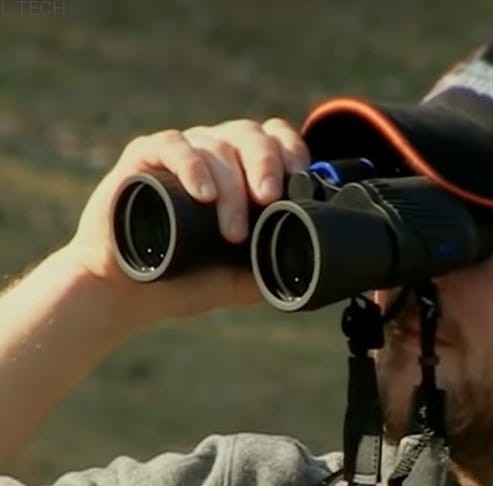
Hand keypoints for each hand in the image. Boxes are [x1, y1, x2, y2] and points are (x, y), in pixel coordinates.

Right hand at [66, 117, 309, 322]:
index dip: (292, 151)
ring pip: (215, 145)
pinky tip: (202, 193)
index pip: (276, 140)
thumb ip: (273, 268)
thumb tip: (313, 269)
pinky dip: (191, 165)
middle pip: (250, 135)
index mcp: (243, 172)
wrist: (128, 292)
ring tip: (232, 231)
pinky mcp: (142, 158)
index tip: (300, 182)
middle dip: (266, 165)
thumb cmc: (187, 278)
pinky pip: (172, 145)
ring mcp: (180, 153)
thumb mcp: (242, 279)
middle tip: (268, 201)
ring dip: (230, 186)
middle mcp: (215, 154)